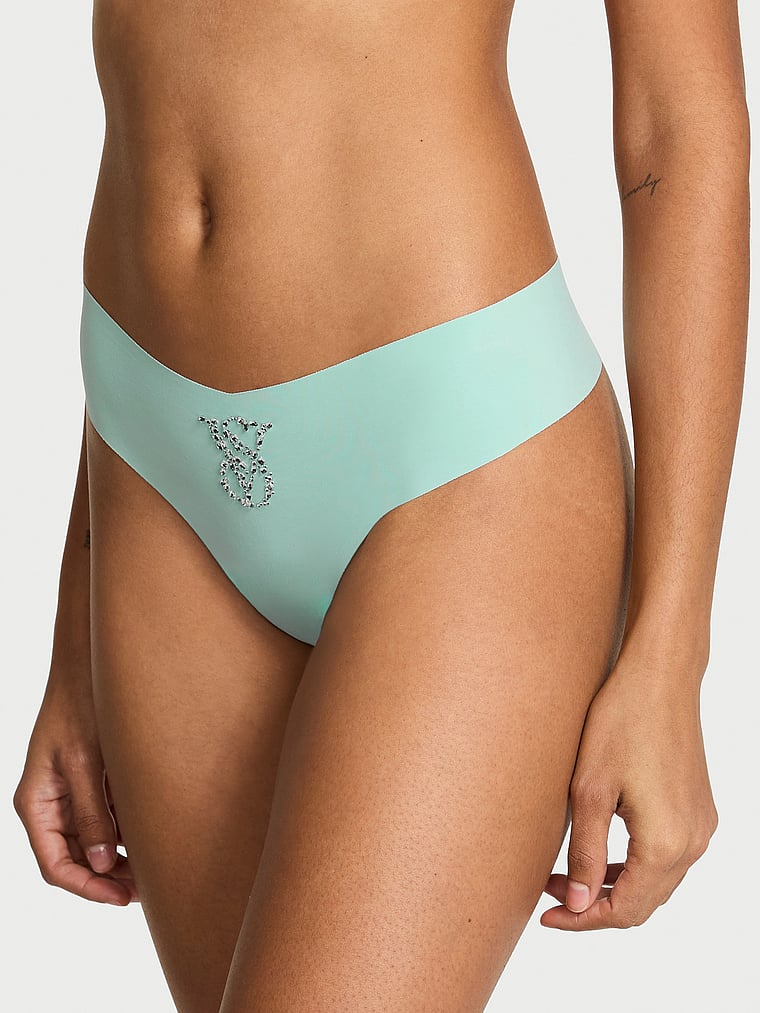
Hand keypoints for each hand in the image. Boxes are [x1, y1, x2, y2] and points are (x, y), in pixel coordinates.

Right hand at [14, 662, 137, 905]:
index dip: (88, 887)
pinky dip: (125, 830)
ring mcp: (69, 794)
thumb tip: (104, 863)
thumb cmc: (79, 705)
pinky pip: (104, 817)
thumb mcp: (85, 761)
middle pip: (75, 859)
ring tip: (155, 865)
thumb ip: (91, 813)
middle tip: (147, 887)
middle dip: (108, 876)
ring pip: (92, 841)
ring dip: (120, 856)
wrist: (89, 665)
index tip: (123, 896)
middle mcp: (49, 804)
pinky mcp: (90, 782)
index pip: (56, 865)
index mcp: (36, 804)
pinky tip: (151, 834)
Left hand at [541, 649, 717, 929]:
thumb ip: (584, 853)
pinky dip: (633, 865)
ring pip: (657, 882)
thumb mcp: (589, 791)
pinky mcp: (698, 810)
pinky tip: (601, 849)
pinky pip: (667, 856)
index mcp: (666, 844)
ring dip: (613, 885)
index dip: (582, 920)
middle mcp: (693, 843)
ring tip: (568, 872)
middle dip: (594, 905)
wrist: (660, 679)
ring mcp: (701, 827)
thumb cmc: (620, 723)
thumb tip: (578, 904)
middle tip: (551, 891)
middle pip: (643, 903)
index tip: (546, 914)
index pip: (623, 910)